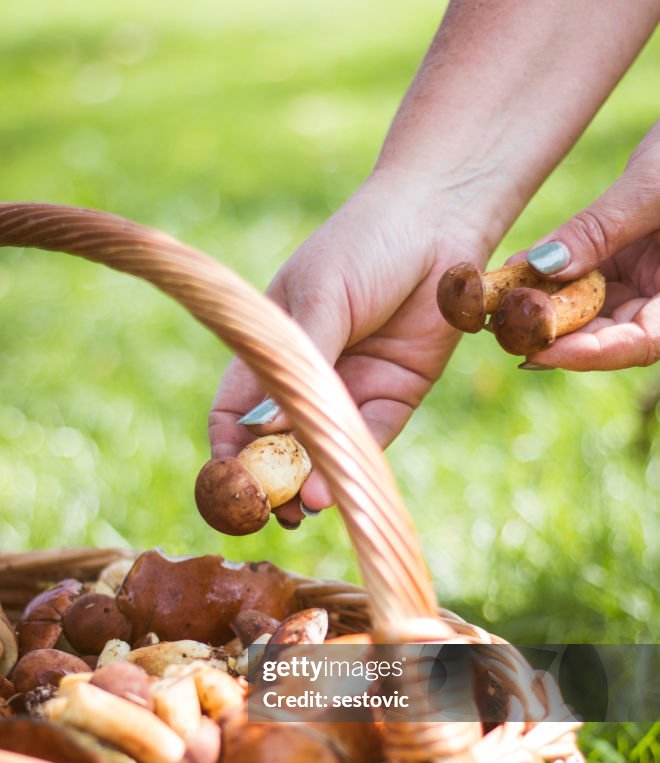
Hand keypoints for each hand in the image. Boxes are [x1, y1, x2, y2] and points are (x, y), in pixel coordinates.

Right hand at [209, 171, 486, 523]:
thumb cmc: (364, 244)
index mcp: (273, 346)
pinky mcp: (395, 396)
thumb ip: (296, 362)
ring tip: (296, 508)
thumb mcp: (318, 297)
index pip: (237, 409)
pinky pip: (370, 438)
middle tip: (262, 511)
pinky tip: (330, 486)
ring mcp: (352, 388)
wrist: (439, 222)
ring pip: (324, 447)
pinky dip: (350, 462)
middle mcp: (309, 375)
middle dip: (268, 479)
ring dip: (309, 482)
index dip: (227, 446)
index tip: (223, 477)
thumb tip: (259, 430)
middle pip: (279, 441)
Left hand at [520, 120, 659, 370]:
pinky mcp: (627, 257)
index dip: (592, 353)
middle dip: (557, 333)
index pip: (640, 344)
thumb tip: (542, 267)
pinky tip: (517, 271)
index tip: (543, 350)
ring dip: (547, 307)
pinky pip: (584, 277)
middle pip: (609, 334)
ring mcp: (646, 278)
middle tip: (507, 329)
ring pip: (591, 308)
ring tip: (504, 301)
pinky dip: (551, 276)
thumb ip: (601, 228)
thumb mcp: (654, 186)